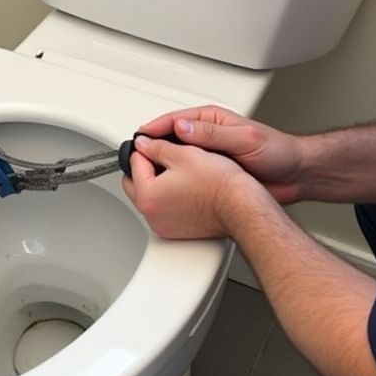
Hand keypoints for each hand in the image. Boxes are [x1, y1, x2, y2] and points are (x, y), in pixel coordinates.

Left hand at [122, 135, 251, 239]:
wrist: (242, 207)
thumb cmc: (218, 184)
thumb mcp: (183, 154)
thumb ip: (156, 147)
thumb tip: (143, 144)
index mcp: (147, 196)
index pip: (134, 162)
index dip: (146, 148)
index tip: (157, 144)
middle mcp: (152, 215)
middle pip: (136, 183)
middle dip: (146, 167)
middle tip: (165, 156)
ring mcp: (164, 226)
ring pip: (150, 196)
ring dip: (157, 184)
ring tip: (179, 172)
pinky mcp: (177, 231)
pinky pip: (164, 210)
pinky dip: (169, 198)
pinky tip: (186, 188)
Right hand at [137, 105, 303, 204]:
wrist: (297, 176)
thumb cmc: (278, 152)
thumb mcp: (245, 138)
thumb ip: (214, 134)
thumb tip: (183, 128)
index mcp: (211, 120)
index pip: (174, 121)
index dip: (154, 129)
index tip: (139, 139)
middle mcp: (206, 137)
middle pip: (170, 139)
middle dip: (153, 148)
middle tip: (137, 160)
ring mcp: (208, 157)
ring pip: (176, 159)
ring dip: (163, 166)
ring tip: (147, 175)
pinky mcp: (212, 176)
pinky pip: (188, 177)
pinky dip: (176, 182)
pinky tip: (169, 189)